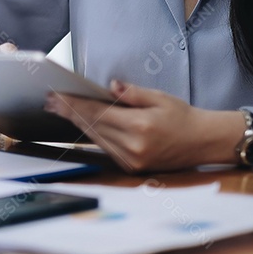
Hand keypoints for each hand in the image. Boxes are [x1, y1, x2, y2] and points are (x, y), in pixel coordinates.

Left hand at [43, 80, 246, 172]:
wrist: (203, 142)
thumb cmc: (182, 116)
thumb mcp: (160, 97)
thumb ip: (132, 93)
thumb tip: (111, 86)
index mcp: (140, 127)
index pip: (98, 112)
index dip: (74, 104)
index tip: (56, 96)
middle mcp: (133, 147)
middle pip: (92, 126)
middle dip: (69, 112)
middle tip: (49, 101)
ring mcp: (131, 160)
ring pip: (95, 138)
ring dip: (76, 124)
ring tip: (60, 110)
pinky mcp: (131, 167)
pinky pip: (105, 148)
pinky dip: (91, 135)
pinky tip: (80, 124)